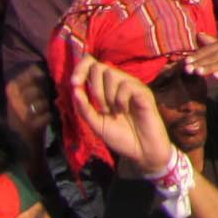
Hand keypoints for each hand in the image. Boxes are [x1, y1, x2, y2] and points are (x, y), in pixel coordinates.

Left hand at [69, 56, 176, 180]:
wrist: (141, 151)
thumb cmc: (120, 137)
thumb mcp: (95, 124)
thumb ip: (84, 108)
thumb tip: (74, 89)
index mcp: (105, 89)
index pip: (91, 65)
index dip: (80, 68)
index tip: (74, 82)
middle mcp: (119, 84)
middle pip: (99, 67)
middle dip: (94, 88)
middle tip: (101, 108)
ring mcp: (132, 87)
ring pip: (111, 75)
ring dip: (106, 96)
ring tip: (115, 112)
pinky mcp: (144, 92)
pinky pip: (126, 85)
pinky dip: (120, 100)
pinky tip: (125, 110)